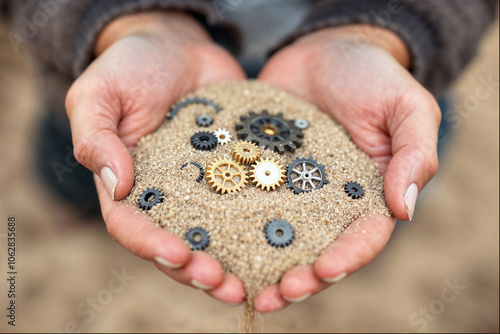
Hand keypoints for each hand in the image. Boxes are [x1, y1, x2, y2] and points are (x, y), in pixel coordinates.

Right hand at [66, 11, 247, 304]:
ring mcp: (203, 189)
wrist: (177, 48)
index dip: (151, 246)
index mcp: (127, 186)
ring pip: (216, 236)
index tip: (179, 254)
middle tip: (225, 285)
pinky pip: (247, 203)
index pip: (131, 227)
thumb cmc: (131, 67)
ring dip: (233, 262)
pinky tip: (284, 240)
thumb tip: (116, 185)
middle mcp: (166, 197)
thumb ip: (96, 138)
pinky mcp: (234, 174)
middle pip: (177, 245)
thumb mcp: (100, 95)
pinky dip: (262, 225)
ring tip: (255, 281)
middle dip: (198, 271)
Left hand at [254, 24, 439, 310]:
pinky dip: (227, 225)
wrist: (325, 51)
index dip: (345, 259)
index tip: (322, 270)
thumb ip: (414, 154)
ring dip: (257, 265)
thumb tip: (405, 210)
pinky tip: (208, 241)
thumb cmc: (373, 77)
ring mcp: (289, 191)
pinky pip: (243, 202)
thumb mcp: (406, 107)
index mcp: (368, 196)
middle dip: (296, 278)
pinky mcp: (258, 173)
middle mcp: (326, 203)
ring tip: (234, 286)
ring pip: (273, 238)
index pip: (362, 239)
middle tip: (273, 295)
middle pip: (314, 251)